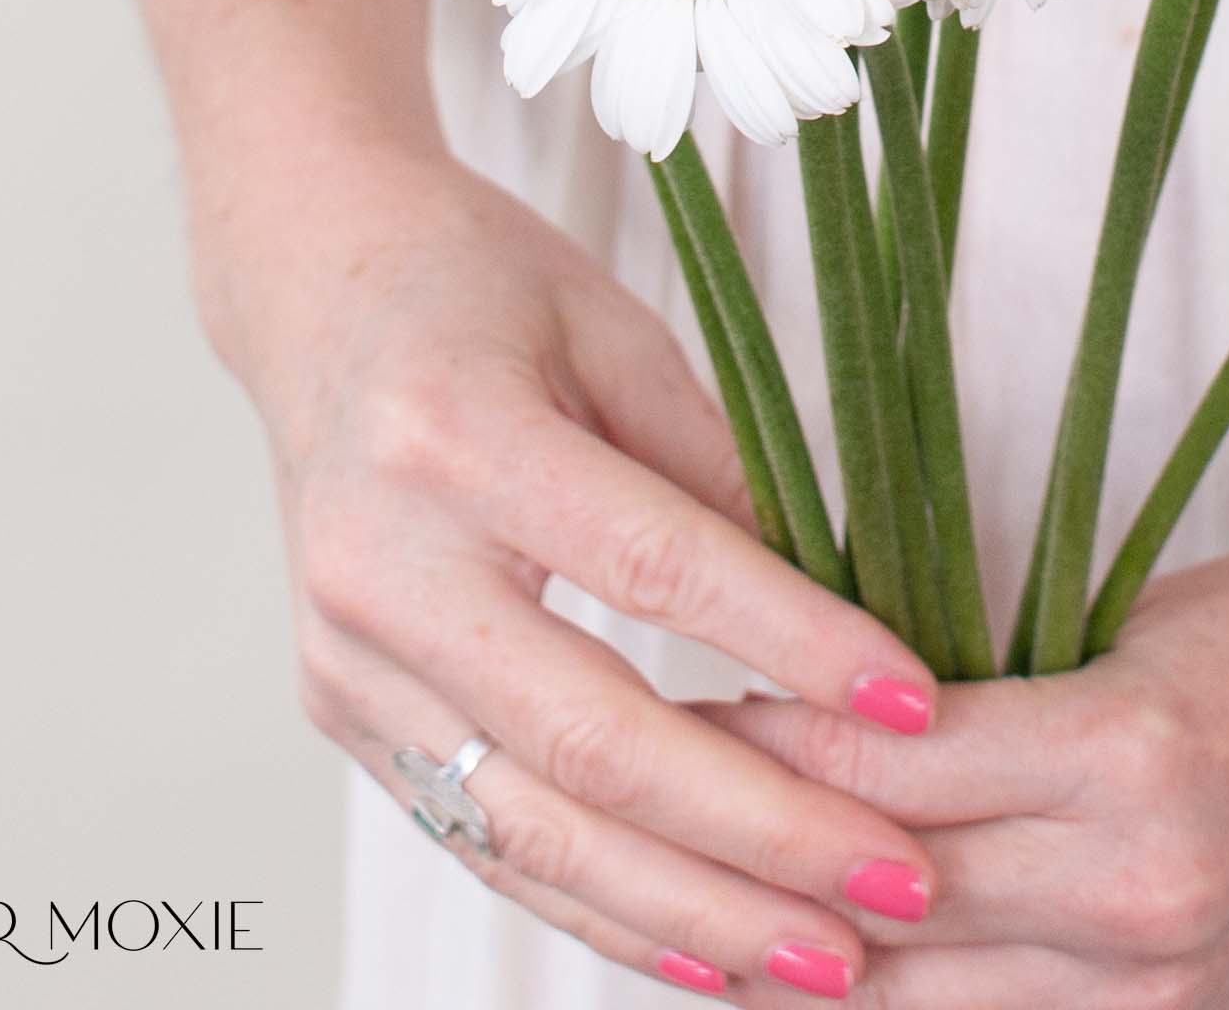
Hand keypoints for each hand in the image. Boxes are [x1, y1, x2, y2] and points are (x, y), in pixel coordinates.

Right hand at [208, 142, 943, 998]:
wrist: (314, 286)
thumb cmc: (479, 286)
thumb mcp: (613, 331)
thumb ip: (716, 467)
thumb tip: (849, 600)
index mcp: (454, 437)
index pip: (653, 566)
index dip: (791, 646)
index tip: (913, 703)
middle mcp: (383, 567)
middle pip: (591, 741)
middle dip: (757, 831)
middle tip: (898, 883)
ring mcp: (349, 659)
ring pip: (534, 830)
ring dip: (693, 909)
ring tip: (828, 957)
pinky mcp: (347, 714)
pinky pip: (488, 837)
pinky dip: (603, 907)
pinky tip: (710, 950)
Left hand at [706, 534, 1228, 1007]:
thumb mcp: (1121, 625)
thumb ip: (984, 694)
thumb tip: (827, 716)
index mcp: (1125, 753)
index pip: (894, 771)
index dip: (774, 742)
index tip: (692, 701)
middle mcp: (1136, 889)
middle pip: (888, 903)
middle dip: (758, 858)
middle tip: (654, 804)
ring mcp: (1156, 982)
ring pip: (921, 1005)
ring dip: (801, 964)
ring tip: (695, 911)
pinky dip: (900, 1006)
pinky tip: (819, 972)